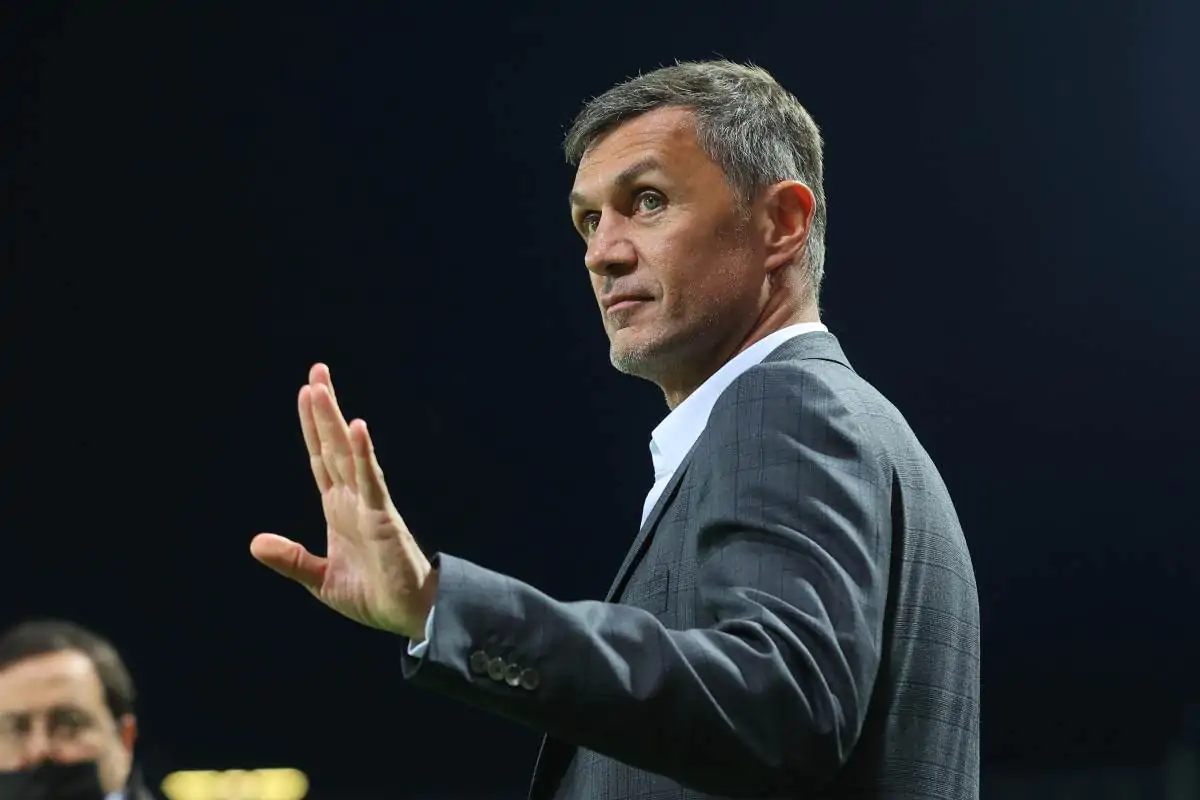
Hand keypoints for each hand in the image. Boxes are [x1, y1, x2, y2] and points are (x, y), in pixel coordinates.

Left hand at [250, 363, 436, 639]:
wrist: (408, 615)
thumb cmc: (374, 594)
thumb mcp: (321, 579)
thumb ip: (291, 559)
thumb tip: (255, 543)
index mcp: (339, 509)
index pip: (320, 458)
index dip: (312, 427)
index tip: (306, 393)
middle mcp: (353, 498)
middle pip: (332, 445)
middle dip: (323, 409)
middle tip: (317, 371)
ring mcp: (369, 504)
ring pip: (347, 454)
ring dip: (334, 421)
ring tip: (322, 388)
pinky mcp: (382, 517)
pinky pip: (370, 479)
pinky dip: (362, 453)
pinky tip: (356, 428)